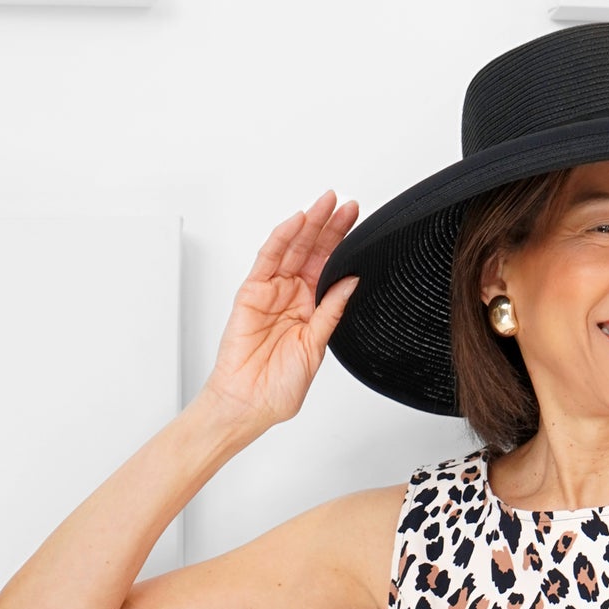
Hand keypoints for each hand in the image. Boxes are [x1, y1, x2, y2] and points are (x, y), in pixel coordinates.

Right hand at [199, 191, 360, 427]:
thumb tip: (351, 281)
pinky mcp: (251, 292)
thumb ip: (331, 312)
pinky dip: (280, 239)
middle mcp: (292, 295)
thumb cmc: (280, 387)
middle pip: (312, 252)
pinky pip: (267, 259)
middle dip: (329, 226)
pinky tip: (296, 222)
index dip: (342, 244)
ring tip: (325, 203)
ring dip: (308, 224)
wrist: (250, 404)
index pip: (329, 267)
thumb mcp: (316, 347)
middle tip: (346, 204)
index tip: (358, 222)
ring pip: (291, 249)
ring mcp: (272, 291)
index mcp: (311, 308)